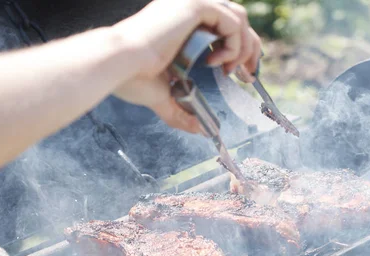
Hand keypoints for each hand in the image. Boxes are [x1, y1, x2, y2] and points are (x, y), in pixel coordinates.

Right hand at [110, 0, 261, 132]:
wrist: (119, 65)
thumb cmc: (132, 76)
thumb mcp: (163, 95)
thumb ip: (181, 110)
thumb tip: (198, 130)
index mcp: (180, 22)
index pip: (221, 26)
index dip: (238, 48)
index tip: (240, 74)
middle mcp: (187, 8)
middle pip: (236, 19)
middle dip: (249, 48)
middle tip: (248, 76)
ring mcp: (191, 4)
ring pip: (238, 19)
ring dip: (243, 48)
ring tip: (230, 71)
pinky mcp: (194, 6)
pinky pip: (232, 22)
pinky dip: (233, 45)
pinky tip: (218, 63)